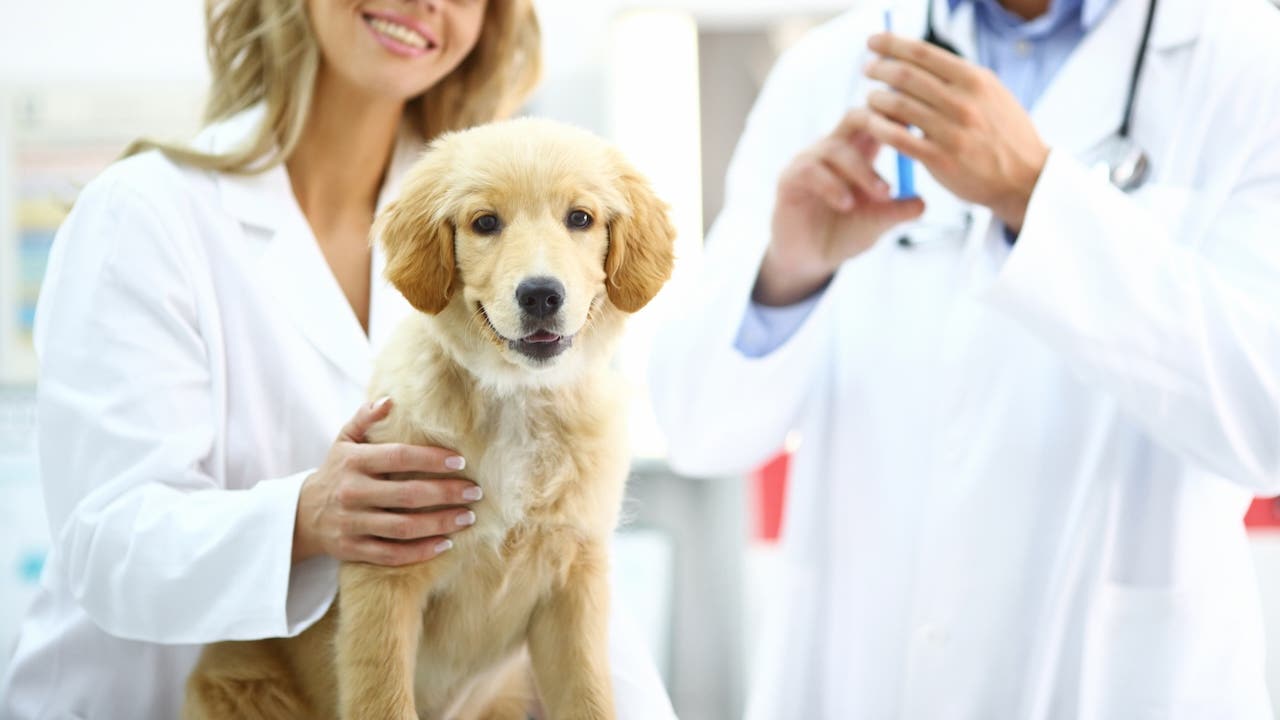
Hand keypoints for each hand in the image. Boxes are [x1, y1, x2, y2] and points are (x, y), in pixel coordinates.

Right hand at [292, 396, 482, 565]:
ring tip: (467, 518)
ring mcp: (352, 524)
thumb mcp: (344, 440)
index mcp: (353, 462)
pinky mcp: (353, 549)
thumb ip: (365, 418)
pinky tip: (445, 544)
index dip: (432, 459)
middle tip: (475, 492)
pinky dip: (420, 552)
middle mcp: (352, 493)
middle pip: (407, 495)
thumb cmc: (336, 471)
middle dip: (446, 494)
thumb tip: (391, 400)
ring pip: (403, 528)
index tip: (460, 462)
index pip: (399, 457)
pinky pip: (392, 554)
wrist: (301, 514)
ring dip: (440, 524)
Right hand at [758, 108, 925, 305]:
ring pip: (836, 148)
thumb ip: (898, 211)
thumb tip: (923, 202)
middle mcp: (833, 149)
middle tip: (904, 142)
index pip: (878, 118)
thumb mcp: (877, 223)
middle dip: (880, 124)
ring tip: (883, 195)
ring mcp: (809, 161)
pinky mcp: (789, 180)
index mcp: (859, 151)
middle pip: (855, 116)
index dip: (899, 116)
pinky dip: (832, 186)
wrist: (810, 259)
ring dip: (863, 171)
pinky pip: (810, 171)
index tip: (924, 127)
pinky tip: (847, 204)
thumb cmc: (845, 233)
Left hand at [863, 32, 1049, 231]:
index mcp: (975, 80)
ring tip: (871, 97)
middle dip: (879, 69)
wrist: (1025, 177)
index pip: (923, 53)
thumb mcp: (990, 94)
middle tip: (867, 69)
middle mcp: (963, 102)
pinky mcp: (940, 159)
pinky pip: (898, 138)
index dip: (892, 44)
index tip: (873, 42)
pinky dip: (879, 127)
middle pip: (906, 76)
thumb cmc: (1003, 133)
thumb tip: (918, 60)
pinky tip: (871, 123)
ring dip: (876, 98)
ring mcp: (951, 131)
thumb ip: (958, 78)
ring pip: (898, 105)